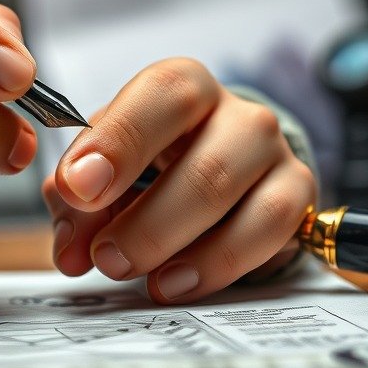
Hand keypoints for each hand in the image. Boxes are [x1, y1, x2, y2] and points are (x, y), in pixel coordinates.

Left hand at [42, 58, 315, 301]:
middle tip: (103, 256)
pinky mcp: (297, 195)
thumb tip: (70, 249)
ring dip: (171, 243)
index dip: (117, 142)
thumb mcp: (108, 169)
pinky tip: (175, 281)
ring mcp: (273, 152)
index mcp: (182, 86)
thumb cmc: (156, 160)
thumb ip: (78, 203)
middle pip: (202, 162)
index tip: (78, 188)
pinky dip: (215, 265)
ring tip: (130, 271)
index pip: (160, 95)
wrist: (224, 168)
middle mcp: (236, 112)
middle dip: (144, 219)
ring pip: (231, 199)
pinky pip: (266, 231)